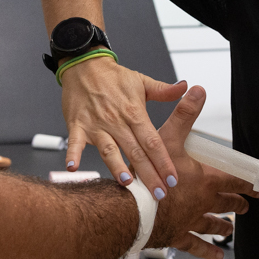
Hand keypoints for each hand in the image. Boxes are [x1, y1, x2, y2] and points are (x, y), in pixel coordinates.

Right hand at [61, 56, 187, 195]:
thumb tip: (185, 88)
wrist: (84, 65)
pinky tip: (73, 168)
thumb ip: (164, 90)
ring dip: (116, 166)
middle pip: (135, 151)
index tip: (173, 178)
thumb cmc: (112, 77)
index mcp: (134, 112)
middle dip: (148, 174)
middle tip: (158, 194)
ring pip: (109, 150)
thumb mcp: (142, 81)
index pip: (153, 141)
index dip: (163, 161)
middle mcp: (116, 121)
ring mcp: (96, 124)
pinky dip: (73, 154)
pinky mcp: (77, 125)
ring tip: (126, 183)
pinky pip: (74, 142)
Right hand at [145, 84, 255, 258]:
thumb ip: (184, 114)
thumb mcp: (167, 138)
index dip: (248, 182)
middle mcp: (202, 202)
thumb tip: (197, 91)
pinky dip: (208, 251)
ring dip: (224, 226)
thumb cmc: (149, 177)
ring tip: (231, 228)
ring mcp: (190, 221)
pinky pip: (196, 245)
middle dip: (237, 203)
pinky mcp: (176, 235)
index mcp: (205, 180)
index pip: (235, 180)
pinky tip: (217, 255)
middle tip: (246, 205)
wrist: (131, 211)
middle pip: (226, 203)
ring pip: (213, 224)